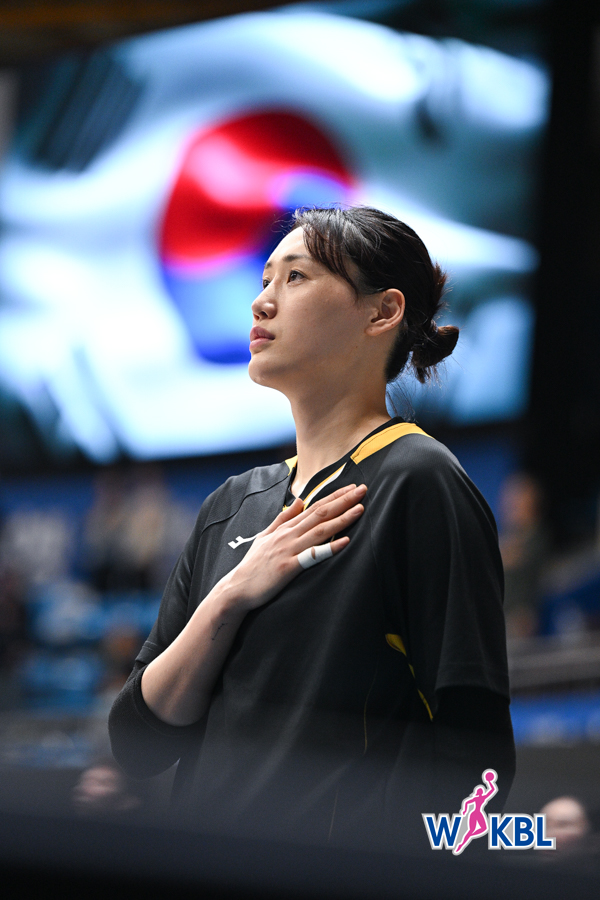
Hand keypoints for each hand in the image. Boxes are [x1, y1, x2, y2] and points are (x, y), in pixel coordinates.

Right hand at [221, 483, 366, 610]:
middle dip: (343, 501)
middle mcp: (288, 535)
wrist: (237, 587)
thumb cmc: (253, 564)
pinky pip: (312, 556)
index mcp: (285, 528)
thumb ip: (283, 517)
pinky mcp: (288, 567)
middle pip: (320, 514)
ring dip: (341, 519)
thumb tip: (299, 500)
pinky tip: (344, 541)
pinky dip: (329, 547)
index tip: (351, 487)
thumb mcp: (265, 535)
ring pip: (319, 530)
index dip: (334, 496)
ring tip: (359, 509)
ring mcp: (289, 550)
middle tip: (362, 490)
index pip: (314, 507)